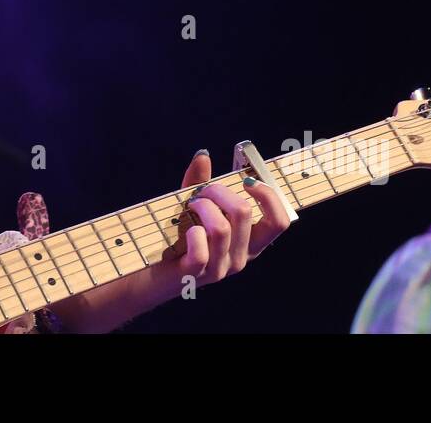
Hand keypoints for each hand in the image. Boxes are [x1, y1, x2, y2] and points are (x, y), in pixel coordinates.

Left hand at [157, 149, 290, 287]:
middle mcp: (240, 258)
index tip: (246, 181)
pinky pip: (201, 249)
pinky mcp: (197, 274)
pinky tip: (183, 231)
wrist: (150, 272)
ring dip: (202, 207)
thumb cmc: (178, 237)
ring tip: (190, 206)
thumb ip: (200, 182)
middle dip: (219, 191)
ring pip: (221, 227)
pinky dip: (190, 232)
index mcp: (249, 242)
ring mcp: (220, 269)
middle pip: (244, 212)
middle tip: (203, 191)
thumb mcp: (194, 207)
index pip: (280, 221)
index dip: (268, 196)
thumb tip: (203, 155)